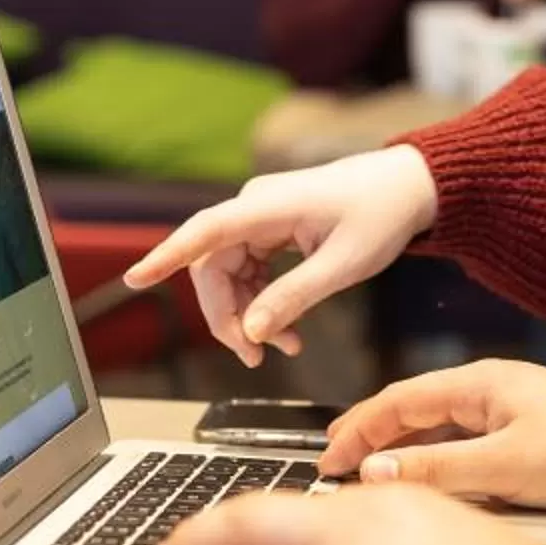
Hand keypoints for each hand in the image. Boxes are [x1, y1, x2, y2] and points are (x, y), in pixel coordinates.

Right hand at [123, 146, 437, 366]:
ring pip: (228, 275)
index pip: (204, 232)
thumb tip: (251, 330)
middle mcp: (254, 207)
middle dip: (227, 317)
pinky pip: (248, 273)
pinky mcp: (270, 230)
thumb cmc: (382, 214)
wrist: (410, 187)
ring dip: (246, 316)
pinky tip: (286, 331)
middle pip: (212, 267)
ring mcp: (260, 218)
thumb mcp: (343, 265)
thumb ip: (294, 297)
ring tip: (283, 348)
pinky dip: (261, 304)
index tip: (136, 278)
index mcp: (267, 205)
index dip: (167, 256)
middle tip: (253, 357)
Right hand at [320, 359, 545, 511]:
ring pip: (444, 429)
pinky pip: (470, 445)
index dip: (358, 429)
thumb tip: (378, 472)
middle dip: (375, 436)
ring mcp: (515, 413)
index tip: (327, 457)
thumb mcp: (503, 467)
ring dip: (407, 452)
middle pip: (417, 410)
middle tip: (338, 463)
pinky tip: (435, 487)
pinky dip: (440, 462)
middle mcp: (494, 391)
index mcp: (481, 384)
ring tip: (376, 478)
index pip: (399, 400)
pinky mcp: (533, 438)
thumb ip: (436, 468)